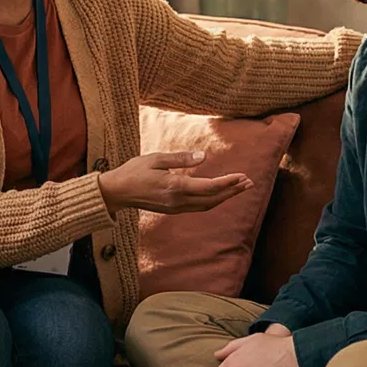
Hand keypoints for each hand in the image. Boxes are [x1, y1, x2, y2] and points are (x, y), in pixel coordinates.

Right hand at [96, 150, 252, 215]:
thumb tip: (204, 157)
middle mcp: (178, 201)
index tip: (242, 175)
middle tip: (250, 182)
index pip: (209, 187)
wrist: (116, 192)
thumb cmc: (133, 171)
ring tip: (239, 188)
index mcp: (175, 187)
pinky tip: (219, 193)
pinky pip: (199, 207)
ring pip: (207, 205)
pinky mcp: (173, 209)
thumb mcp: (156, 158)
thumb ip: (181, 158)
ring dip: (225, 197)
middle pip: (213, 199)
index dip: (228, 182)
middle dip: (233, 191)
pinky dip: (213, 200)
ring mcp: (175, 208)